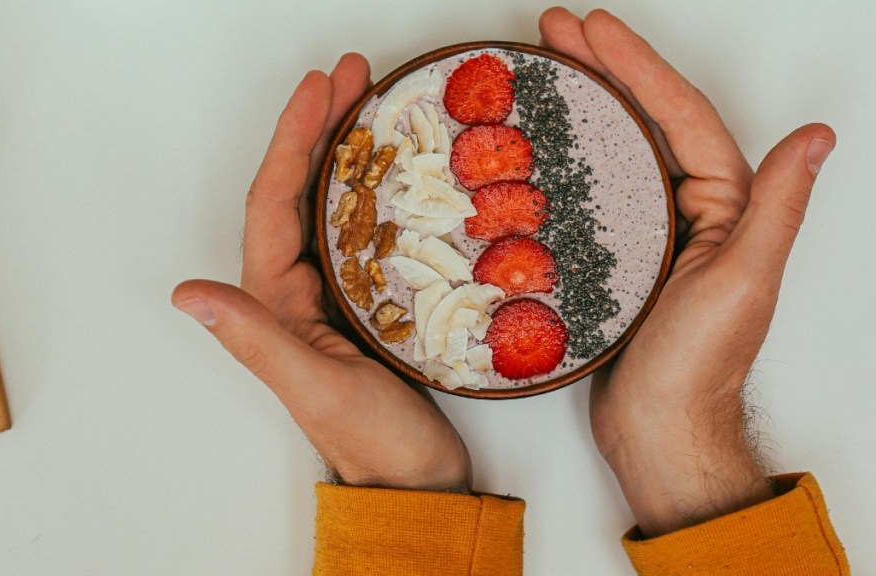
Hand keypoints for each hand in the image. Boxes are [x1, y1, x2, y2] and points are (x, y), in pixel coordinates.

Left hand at [171, 54, 469, 491]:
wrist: (416, 482)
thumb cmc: (373, 443)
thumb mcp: (314, 388)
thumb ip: (255, 338)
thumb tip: (184, 292)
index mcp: (274, 302)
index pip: (275, 202)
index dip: (293, 139)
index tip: (319, 89)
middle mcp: (295, 291)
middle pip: (300, 190)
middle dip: (320, 127)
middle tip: (354, 75)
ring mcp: (334, 294)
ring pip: (333, 205)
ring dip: (348, 151)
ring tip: (374, 103)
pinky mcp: (370, 302)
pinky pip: (366, 231)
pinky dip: (378, 191)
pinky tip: (399, 169)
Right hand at [539, 8, 834, 535]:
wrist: (658, 428)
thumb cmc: (696, 366)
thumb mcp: (742, 281)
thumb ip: (774, 207)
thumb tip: (816, 137)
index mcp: (728, 205)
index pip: (679, 116)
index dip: (636, 66)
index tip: (591, 29)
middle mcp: (694, 209)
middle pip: (647, 120)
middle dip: (603, 68)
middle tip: (553, 31)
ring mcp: (654, 230)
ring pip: (618, 149)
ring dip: (583, 104)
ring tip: (542, 69)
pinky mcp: (618, 255)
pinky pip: (593, 191)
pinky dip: (567, 158)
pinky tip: (539, 146)